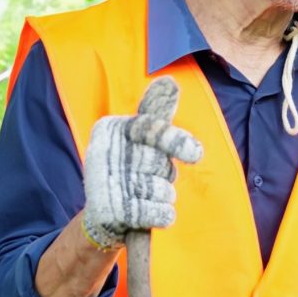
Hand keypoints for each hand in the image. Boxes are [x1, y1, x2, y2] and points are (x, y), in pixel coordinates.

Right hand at [82, 77, 203, 250]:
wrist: (104, 216)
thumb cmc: (130, 168)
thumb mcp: (139, 138)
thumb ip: (156, 113)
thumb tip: (169, 80)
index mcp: (109, 129)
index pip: (149, 128)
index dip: (175, 140)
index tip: (196, 154)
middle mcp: (101, 154)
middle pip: (160, 163)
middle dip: (165, 173)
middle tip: (150, 176)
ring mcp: (104, 185)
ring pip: (163, 190)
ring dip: (164, 196)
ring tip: (146, 196)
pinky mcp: (111, 214)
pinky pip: (159, 214)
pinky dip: (163, 215)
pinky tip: (154, 214)